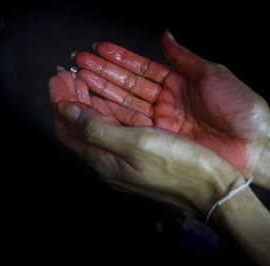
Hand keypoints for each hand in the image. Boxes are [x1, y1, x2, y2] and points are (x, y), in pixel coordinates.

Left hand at [48, 70, 244, 215]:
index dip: (59, 101)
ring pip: (98, 125)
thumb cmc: (179, 166)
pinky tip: (113, 99)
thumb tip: (66, 110)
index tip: (58, 76)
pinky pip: (116, 128)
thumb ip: (96, 127)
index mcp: (103, 160)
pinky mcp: (142, 154)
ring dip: (89, 101)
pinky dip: (109, 109)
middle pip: (80, 126)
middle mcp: (110, 161)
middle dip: (71, 98)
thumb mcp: (135, 144)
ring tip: (86, 78)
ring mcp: (126, 158)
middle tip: (68, 73)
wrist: (212, 188)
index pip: (67, 128)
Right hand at [72, 30, 269, 177]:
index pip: (142, 69)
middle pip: (128, 87)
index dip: (119, 59)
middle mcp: (167, 102)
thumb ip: (183, 57)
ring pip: (126, 106)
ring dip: (102, 94)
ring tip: (78, 81)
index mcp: (179, 83)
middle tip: (77, 64)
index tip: (97, 48)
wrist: (256, 143)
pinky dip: (113, 117)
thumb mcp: (211, 74)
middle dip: (103, 75)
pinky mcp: (163, 141)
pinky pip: (134, 127)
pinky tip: (94, 106)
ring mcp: (163, 123)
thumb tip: (165, 34)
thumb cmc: (240, 106)